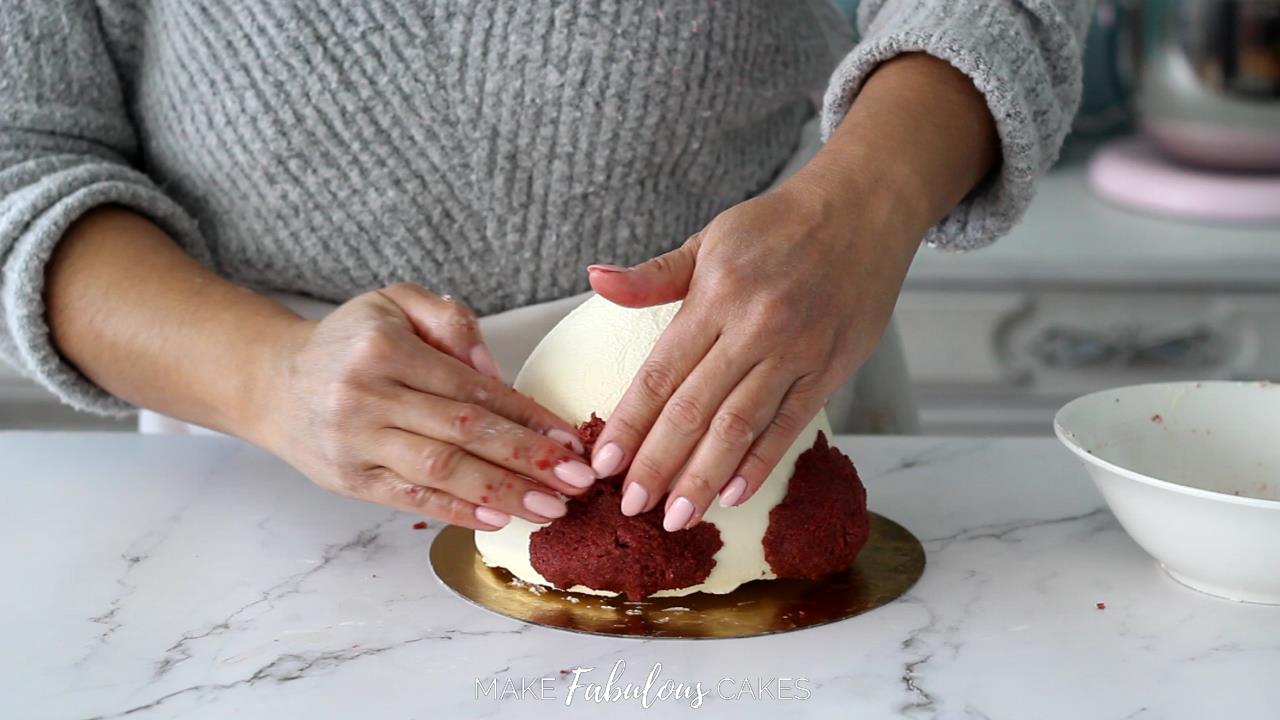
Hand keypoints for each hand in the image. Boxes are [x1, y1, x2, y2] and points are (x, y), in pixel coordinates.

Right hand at [258, 283, 597, 529]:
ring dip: (503, 493)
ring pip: (441, 470)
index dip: (527, 416)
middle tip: (578, 482)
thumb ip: (451, 322)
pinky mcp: (349, 480)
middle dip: (529, 460)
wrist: (274, 381)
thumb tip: (494, 373)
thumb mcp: (395, 303)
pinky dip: (455, 512)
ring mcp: (356, 442)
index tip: (570, 439)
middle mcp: (367, 396)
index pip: (471, 387)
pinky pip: (410, 498)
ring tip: (551, 508)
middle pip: (463, 432)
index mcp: (385, 348)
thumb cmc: (349, 341)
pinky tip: (496, 519)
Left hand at [585, 176, 918, 531]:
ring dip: (705, 478)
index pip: (661, 373)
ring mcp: (796, 351)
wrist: (863, 207)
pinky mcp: (830, 368)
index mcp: (716, 296)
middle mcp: (754, 327)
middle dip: (659, 464)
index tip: (604, 463)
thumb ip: (654, 275)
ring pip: (740, 427)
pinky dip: (760, 462)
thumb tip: (596, 280)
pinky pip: (789, 424)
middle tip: (631, 507)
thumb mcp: (711, 238)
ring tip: (676, 517)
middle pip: (695, 409)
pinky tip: (733, 494)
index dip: (631, 423)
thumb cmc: (778, 225)